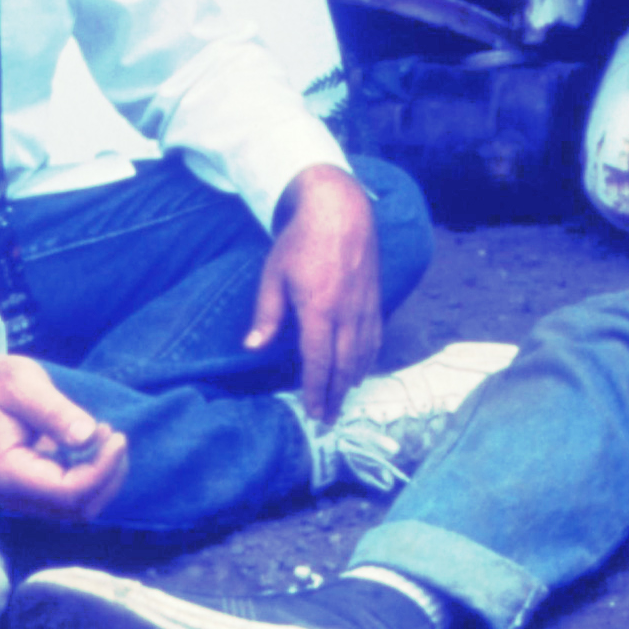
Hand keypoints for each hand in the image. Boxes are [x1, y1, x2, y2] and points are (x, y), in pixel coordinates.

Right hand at [0, 325, 127, 521]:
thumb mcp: (20, 384)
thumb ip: (53, 411)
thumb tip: (88, 437)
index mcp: (5, 474)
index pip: (68, 492)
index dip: (102, 470)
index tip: (118, 436)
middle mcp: (12, 496)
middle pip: (78, 508)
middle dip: (107, 475)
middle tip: (114, 434)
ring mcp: (23, 497)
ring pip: (79, 507)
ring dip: (104, 477)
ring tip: (105, 435)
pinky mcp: (34, 490)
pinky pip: (73, 496)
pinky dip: (94, 474)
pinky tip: (94, 442)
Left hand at [246, 164, 381, 423]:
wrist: (340, 209)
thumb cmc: (301, 240)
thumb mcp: (273, 275)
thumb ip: (266, 314)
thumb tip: (252, 348)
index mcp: (319, 309)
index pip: (318, 361)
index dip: (315, 390)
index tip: (313, 413)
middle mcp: (347, 312)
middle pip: (344, 364)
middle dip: (336, 394)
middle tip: (328, 418)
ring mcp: (365, 305)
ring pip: (363, 353)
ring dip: (352, 380)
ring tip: (343, 399)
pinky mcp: (375, 297)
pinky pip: (375, 336)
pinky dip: (369, 358)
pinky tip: (362, 368)